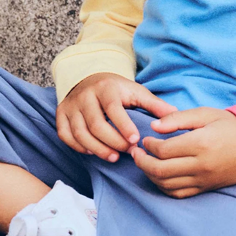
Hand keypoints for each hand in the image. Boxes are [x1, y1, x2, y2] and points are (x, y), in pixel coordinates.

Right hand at [56, 73, 177, 162]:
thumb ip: (154, 104)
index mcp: (106, 88)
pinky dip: (78, 146)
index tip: (135, 141)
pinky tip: (92, 152)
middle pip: (96, 125)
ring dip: (97, 148)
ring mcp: (71, 105)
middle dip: (112, 142)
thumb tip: (174, 115)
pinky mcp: (61, 114)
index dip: (123, 127)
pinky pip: (65, 135)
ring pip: (80, 132)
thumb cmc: (117, 90)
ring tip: (113, 157)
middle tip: (127, 152)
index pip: (113, 109)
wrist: (89, 78)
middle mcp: (85, 95)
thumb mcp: (136, 91)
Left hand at [129, 107, 235, 197]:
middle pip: (160, 170)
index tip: (146, 139)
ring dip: (150, 175)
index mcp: (200, 143)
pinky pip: (178, 194)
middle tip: (136, 153)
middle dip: (142, 162)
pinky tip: (158, 176)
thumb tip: (154, 126)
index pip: (164, 150)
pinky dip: (163, 187)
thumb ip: (178, 119)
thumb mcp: (205, 114)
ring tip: (144, 163)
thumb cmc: (230, 126)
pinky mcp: (205, 188)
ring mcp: (203, 180)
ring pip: (166, 185)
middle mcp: (201, 165)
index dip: (149, 145)